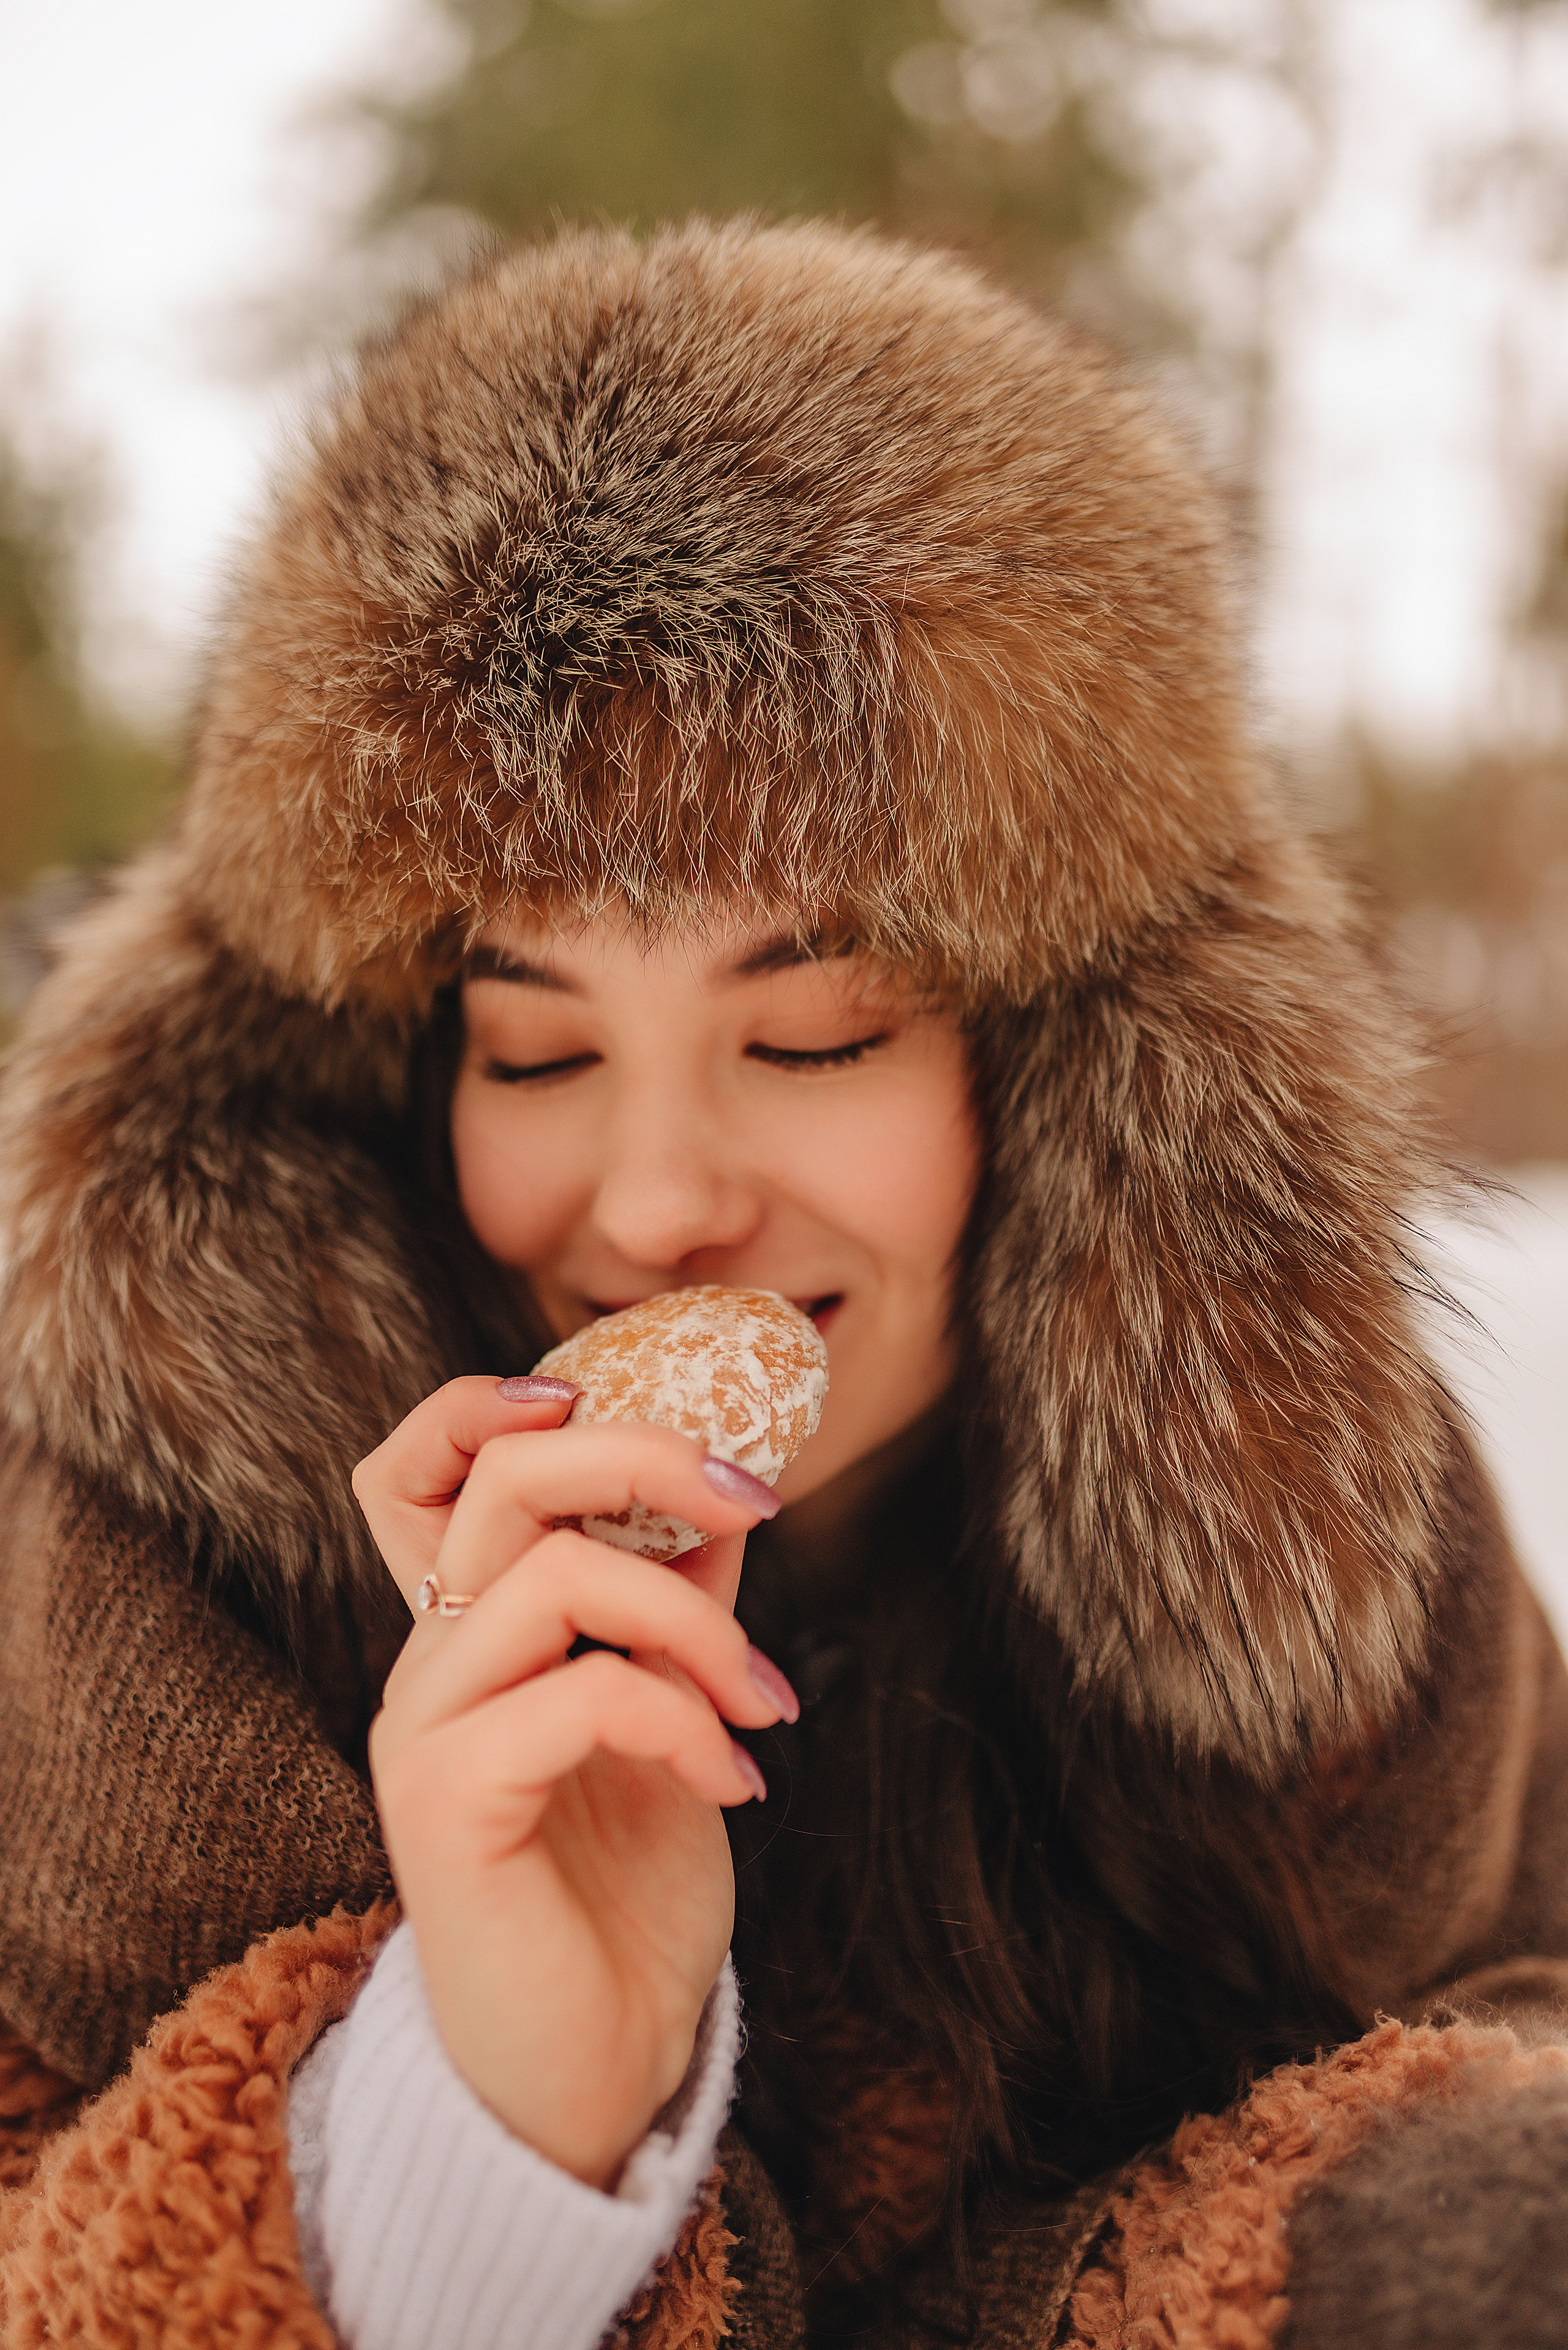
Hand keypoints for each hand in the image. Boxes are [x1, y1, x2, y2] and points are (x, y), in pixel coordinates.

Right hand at [353, 1377, 795, 2187]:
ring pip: (556, 1575)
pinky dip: (684, 1719)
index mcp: (466, 1631)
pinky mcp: (445, 1801)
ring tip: (766, 1704)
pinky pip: (584, 1694)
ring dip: (698, 1622)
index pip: (413, 1471)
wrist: (600, 2062)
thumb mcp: (673, 1711)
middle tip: (756, 1503)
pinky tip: (734, 1782)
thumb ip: (677, 1603)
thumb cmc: (628, 1889)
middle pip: (502, 1480)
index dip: (483, 1405)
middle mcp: (426, 1662)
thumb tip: (729, 1496)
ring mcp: (423, 1728)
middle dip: (645, 1459)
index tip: (594, 1401)